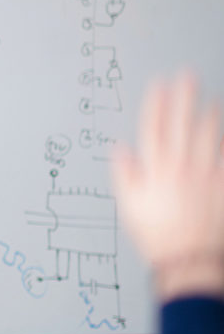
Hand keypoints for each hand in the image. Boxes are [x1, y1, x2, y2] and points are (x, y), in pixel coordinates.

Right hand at [112, 73, 223, 300]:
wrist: (187, 258)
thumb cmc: (156, 235)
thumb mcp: (129, 206)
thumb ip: (125, 174)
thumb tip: (120, 149)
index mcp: (155, 171)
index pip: (154, 128)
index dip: (156, 104)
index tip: (159, 84)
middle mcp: (180, 168)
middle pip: (182, 125)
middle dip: (184, 97)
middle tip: (187, 75)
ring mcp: (205, 175)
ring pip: (207, 137)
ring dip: (208, 115)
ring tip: (210, 98)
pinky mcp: (223, 186)